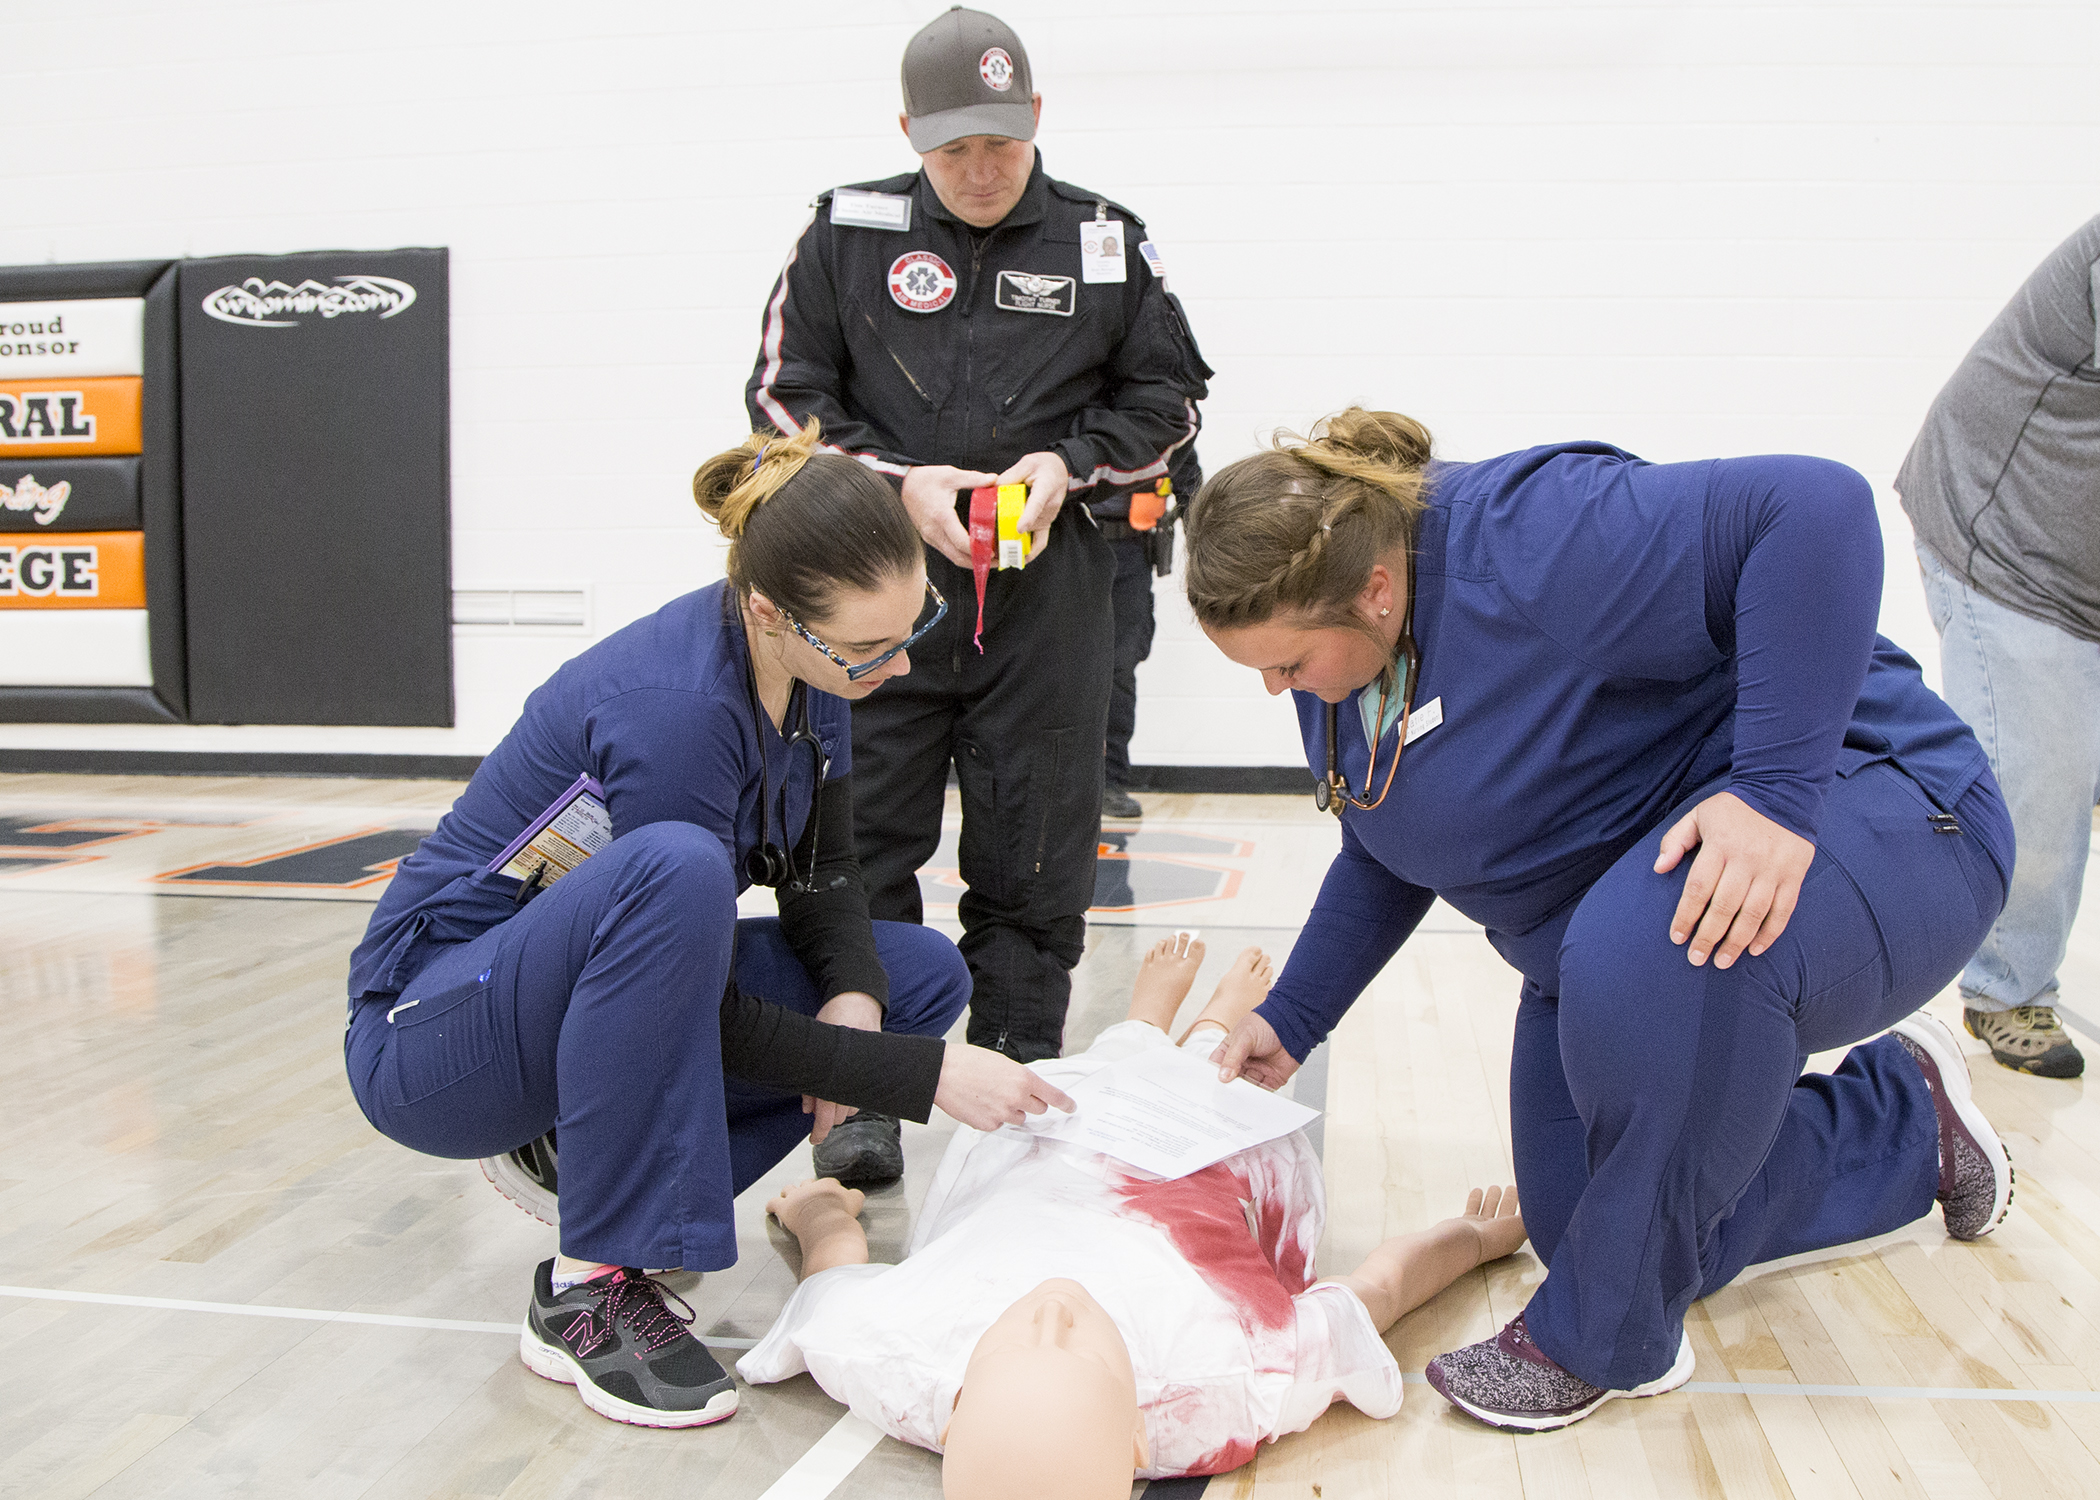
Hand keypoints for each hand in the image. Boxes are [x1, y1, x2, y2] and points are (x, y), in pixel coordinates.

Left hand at [804, 991, 882, 1143]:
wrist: (859, 999)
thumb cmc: (834, 1016)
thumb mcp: (815, 1042)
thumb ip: (809, 1076)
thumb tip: (807, 1106)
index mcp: (836, 1069)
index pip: (828, 1108)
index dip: (821, 1127)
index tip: (815, 1139)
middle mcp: (853, 1073)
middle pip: (842, 1111)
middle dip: (828, 1120)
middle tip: (816, 1126)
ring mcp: (865, 1071)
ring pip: (852, 1105)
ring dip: (839, 1109)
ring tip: (827, 1107)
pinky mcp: (871, 1067)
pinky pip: (862, 1092)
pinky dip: (849, 1098)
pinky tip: (841, 1095)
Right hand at [900, 465, 996, 567]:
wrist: (902, 483)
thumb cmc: (924, 479)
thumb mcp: (950, 475)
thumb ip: (974, 478)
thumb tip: (994, 479)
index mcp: (941, 516)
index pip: (961, 543)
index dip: (979, 550)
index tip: (994, 551)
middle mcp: (934, 531)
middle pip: (958, 557)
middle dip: (979, 562)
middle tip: (998, 561)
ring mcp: (930, 536)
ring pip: (953, 557)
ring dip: (971, 561)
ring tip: (990, 558)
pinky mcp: (929, 537)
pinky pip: (947, 551)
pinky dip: (962, 555)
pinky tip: (975, 551)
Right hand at [933, 1043, 1075, 1130]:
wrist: (941, 1074)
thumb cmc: (967, 1062)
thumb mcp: (1001, 1063)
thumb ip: (1018, 1077)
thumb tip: (1027, 1089)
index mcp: (1023, 1079)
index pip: (1053, 1095)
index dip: (1065, 1103)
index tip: (1071, 1107)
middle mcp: (1017, 1098)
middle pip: (1038, 1109)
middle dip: (1030, 1103)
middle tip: (1014, 1093)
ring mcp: (1003, 1114)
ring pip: (1018, 1118)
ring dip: (1011, 1110)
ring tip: (990, 1096)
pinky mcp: (989, 1125)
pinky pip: (999, 1124)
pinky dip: (993, 1117)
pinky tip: (979, 1104)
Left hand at [997, 451, 1070, 551]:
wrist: (1061, 470)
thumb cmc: (1045, 465)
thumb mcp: (1027, 463)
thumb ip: (1011, 475)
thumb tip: (994, 487)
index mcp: (1046, 487)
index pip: (1037, 504)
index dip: (1028, 517)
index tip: (1020, 528)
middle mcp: (1050, 505)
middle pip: (1032, 523)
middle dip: (1015, 534)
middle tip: (996, 545)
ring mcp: (1049, 516)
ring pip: (1033, 533)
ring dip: (1019, 543)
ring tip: (1000, 552)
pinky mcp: (1046, 522)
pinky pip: (1041, 541)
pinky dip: (1029, 551)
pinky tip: (1017, 558)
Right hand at [1210, 1011, 1299, 1090]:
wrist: (1292, 1024)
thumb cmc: (1265, 1023)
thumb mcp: (1243, 1038)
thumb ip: (1232, 1058)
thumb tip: (1223, 1077)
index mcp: (1231, 1050)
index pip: (1218, 1066)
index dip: (1214, 1076)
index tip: (1212, 1086)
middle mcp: (1243, 1062)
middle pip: (1232, 1080)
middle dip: (1230, 1088)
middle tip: (1226, 1096)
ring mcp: (1257, 1071)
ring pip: (1247, 1088)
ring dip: (1244, 1093)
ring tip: (1240, 1097)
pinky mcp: (1272, 1078)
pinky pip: (1263, 1091)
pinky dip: (1259, 1096)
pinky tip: (1255, 1097)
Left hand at [1654, 790, 1814, 968]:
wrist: (1783, 791)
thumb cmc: (1734, 809)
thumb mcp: (1699, 815)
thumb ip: (1675, 840)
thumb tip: (1659, 868)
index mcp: (1720, 846)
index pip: (1699, 888)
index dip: (1686, 916)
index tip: (1677, 938)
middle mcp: (1747, 860)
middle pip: (1724, 907)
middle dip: (1708, 937)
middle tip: (1696, 959)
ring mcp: (1773, 869)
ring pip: (1753, 914)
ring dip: (1737, 942)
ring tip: (1722, 962)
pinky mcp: (1794, 875)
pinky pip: (1783, 911)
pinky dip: (1769, 933)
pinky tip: (1754, 949)